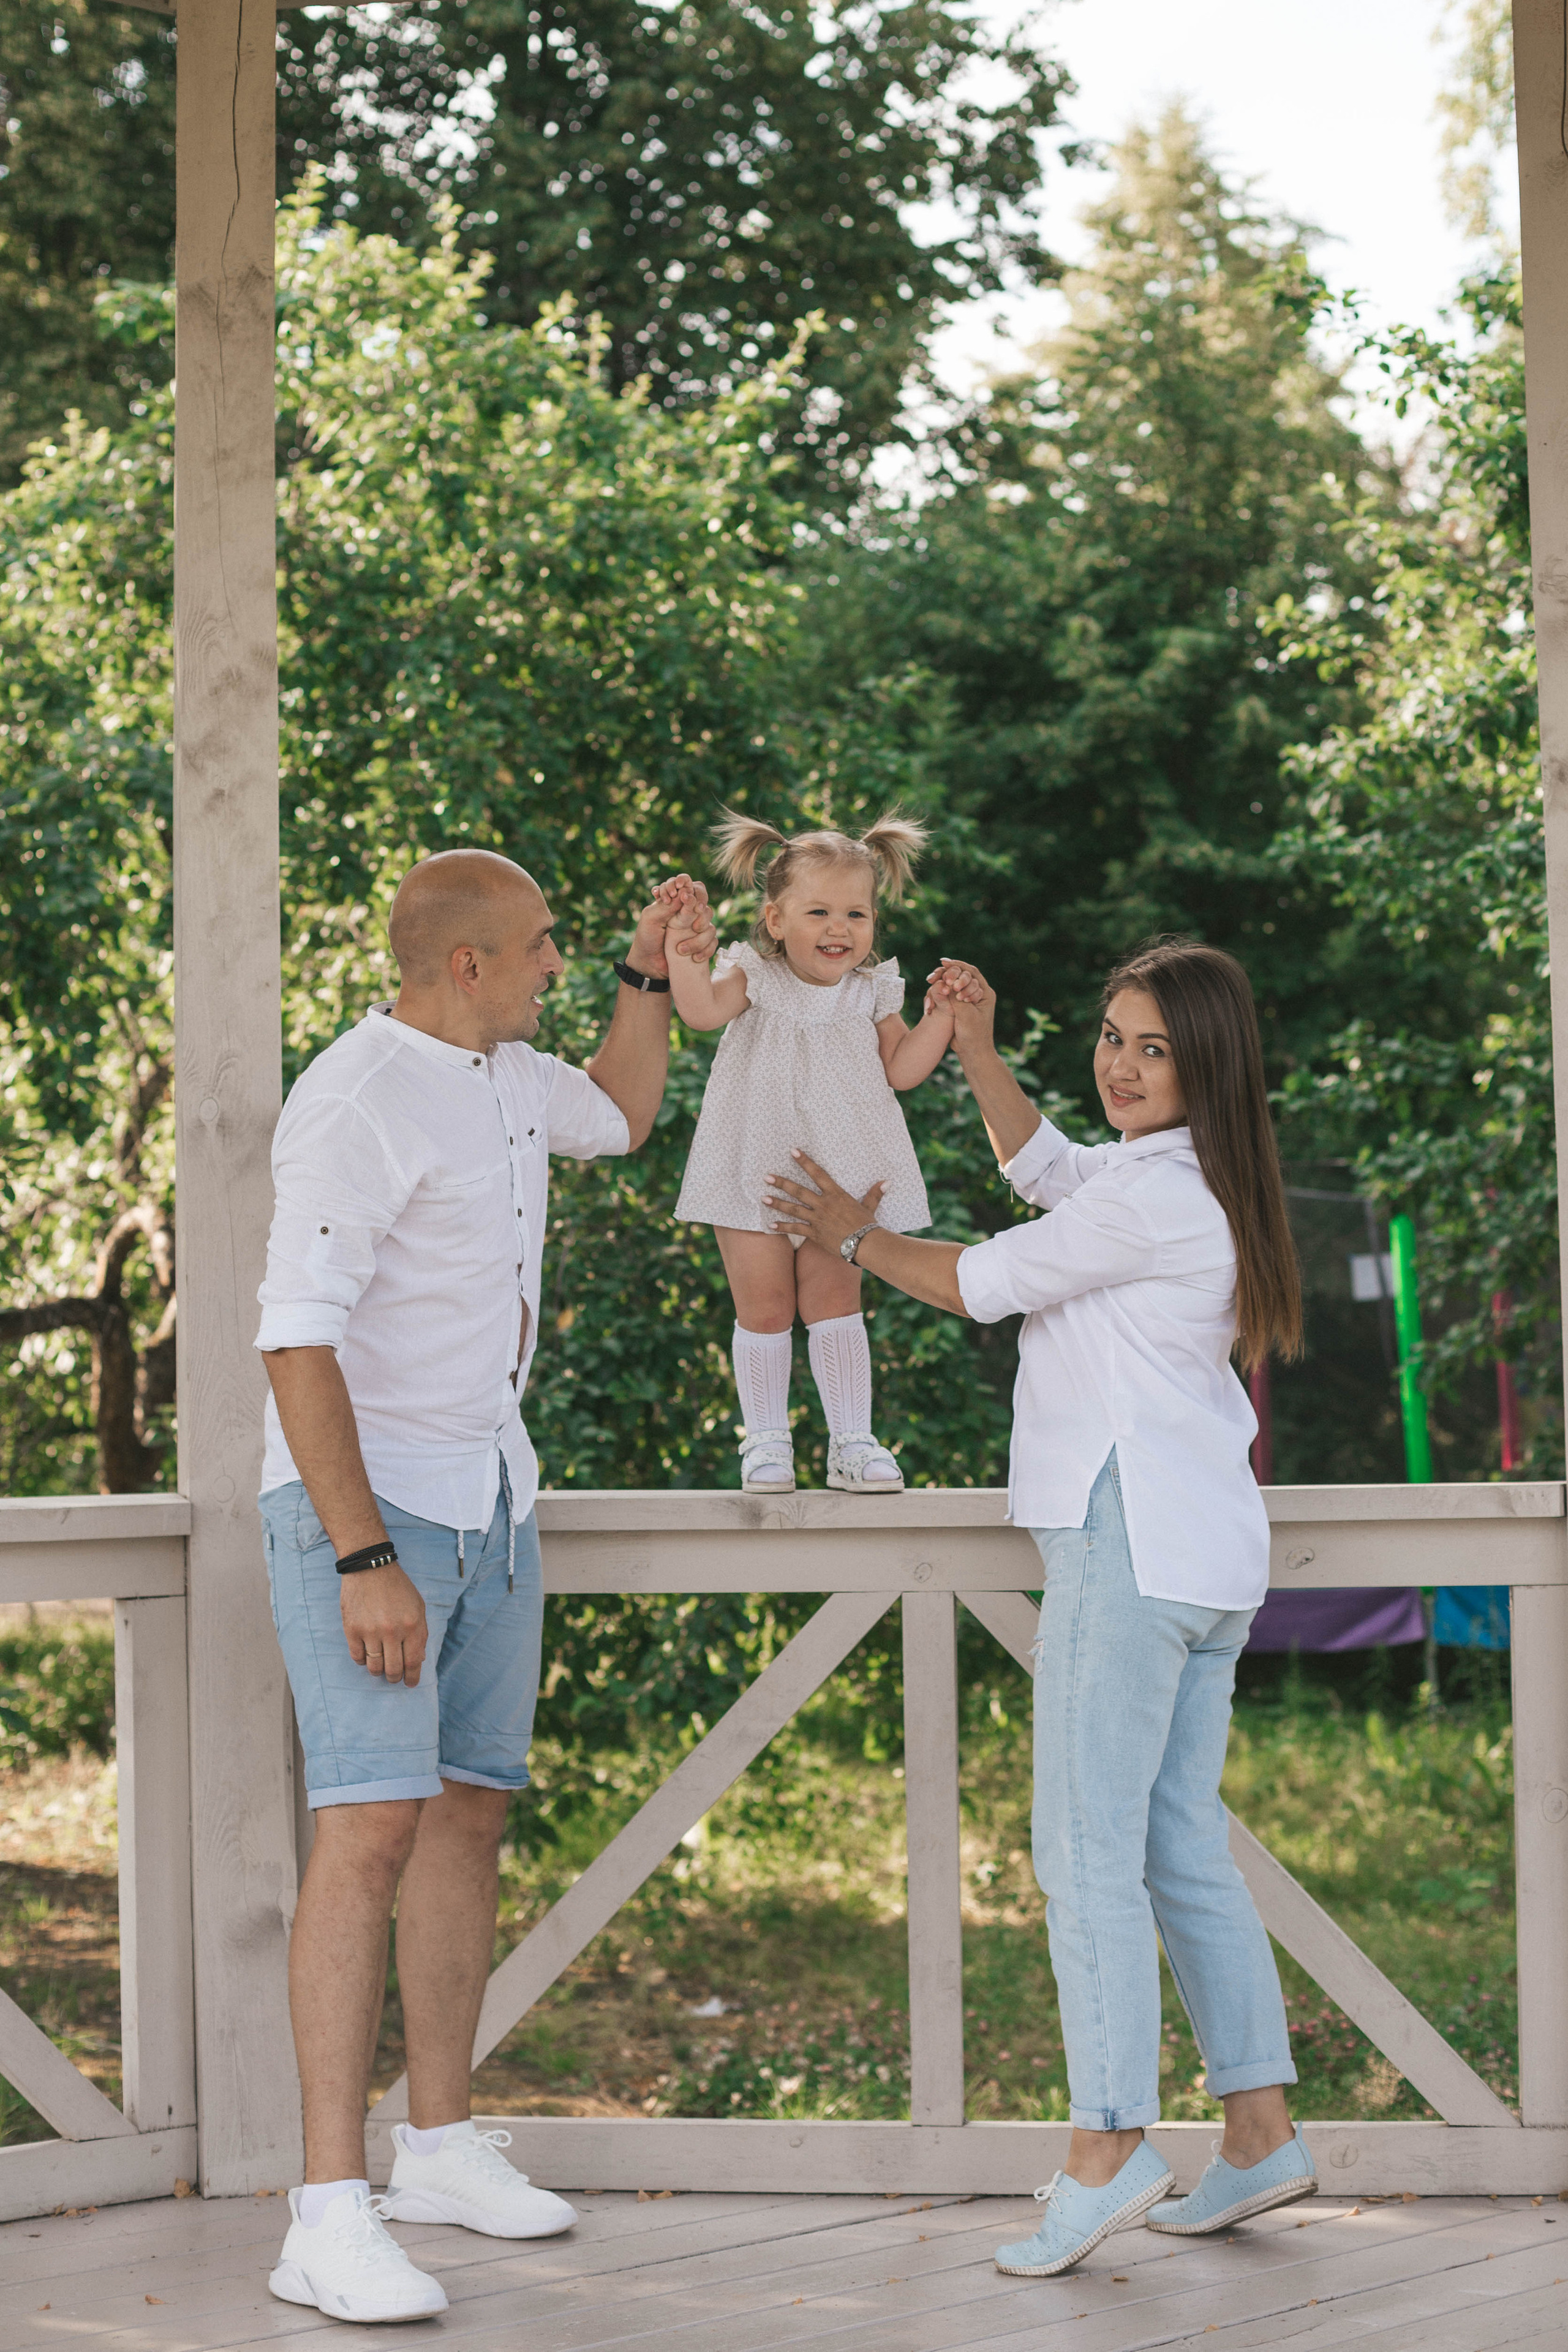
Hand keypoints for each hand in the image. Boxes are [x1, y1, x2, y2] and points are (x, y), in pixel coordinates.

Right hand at [341, 1560, 429, 1686]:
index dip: (412, 1677)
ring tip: (380, 1668)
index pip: (413, 1662)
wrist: (370, 1567)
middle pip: (393, 1669)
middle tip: (394, 1677)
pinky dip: (362, 1660)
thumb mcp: (418, 1606)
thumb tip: (418, 1659)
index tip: (410, 1683)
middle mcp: (392, 1631)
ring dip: (378, 1671)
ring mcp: (371, 1631)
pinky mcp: (352, 1629)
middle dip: (394, 1678)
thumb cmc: (397, 1587)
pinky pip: (357, 1657)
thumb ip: (420, 1633)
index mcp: (413, 1625)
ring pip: (374, 1666)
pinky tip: (366, 1655)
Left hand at [629, 873, 709, 979]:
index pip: (687, 884)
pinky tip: (694, 958)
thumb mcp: (650, 918)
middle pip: (703, 900)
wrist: (649, 965)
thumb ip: (665, 906)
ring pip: (709, 923)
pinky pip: (713, 941)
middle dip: (699, 907)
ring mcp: (696, 927)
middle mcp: (687, 911)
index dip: (687, 885)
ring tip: (681, 949)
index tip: (682, 895)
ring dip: (699, 938)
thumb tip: (684, 895)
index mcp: (674, 901)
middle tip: (693, 918)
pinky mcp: (702, 942)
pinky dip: (705, 950)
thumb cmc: (647, 937)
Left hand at [764, 1152, 885, 1253]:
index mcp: (836, 1194)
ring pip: (794, 1209)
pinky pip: (795, 1229)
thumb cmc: (867, 1225)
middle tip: (767, 1177)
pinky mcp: (814, 1234)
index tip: (793, 1152)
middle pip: (799, 1191)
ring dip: (778, 1203)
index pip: (818, 1174)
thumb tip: (887, 1182)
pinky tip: (770, 1225)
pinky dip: (782, 1227)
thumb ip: (874, 1193)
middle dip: (782, 1183)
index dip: (805, 1162)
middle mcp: (823, 1204)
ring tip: (764, 1198)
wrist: (864, 1244)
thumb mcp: (870, 1206)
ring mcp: (817, 1219)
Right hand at [929, 959, 995, 1051]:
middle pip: (963, 976)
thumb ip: (955, 998)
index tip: (944, 963)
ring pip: (954, 984)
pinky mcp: (959, 1007)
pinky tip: (931, 991)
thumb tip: (945, 983)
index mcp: (985, 993)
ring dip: (942, 982)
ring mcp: (968, 1000)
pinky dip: (940, 992)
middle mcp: (978, 994)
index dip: (958, 966)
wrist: (972, 1052)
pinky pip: (949, 994)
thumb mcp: (965, 1015)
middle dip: (948, 973)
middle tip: (935, 976)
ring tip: (930, 981)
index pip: (972, 973)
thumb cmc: (973, 1035)